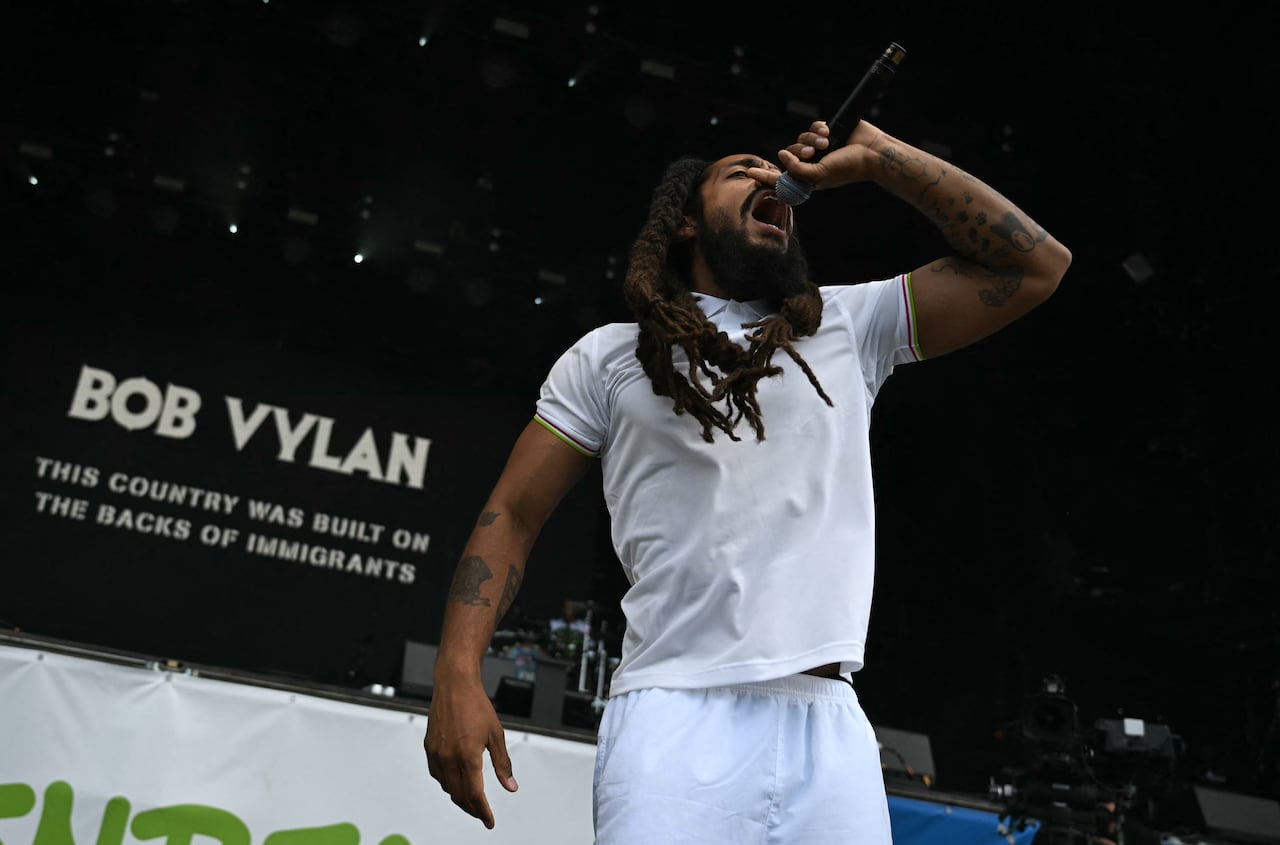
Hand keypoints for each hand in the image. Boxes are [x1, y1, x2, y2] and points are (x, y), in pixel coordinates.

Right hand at [424, 677, 517, 828]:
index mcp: (468, 755)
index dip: (483, 812)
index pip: (475, 794)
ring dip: (458, 796)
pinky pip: (437, 774)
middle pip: (459, 795)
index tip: (489, 821)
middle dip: (471, 808)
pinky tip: (455, 780)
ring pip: (446, 786)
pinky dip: (447, 782)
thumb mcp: (496, 734)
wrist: (454, 685)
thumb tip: (511, 786)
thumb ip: (503, 763)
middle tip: (482, 812)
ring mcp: (437, 753)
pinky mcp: (429, 747)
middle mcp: (449, 757)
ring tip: (471, 798)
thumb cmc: (476, 705)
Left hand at [775, 119, 885, 192]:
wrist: (871, 152)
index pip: (781, 178)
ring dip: (812, 139)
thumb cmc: (847, 168)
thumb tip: (780, 154)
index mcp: (808, 178)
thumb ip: (797, 170)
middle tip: (814, 153)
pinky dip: (819, 129)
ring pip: (800, 138)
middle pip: (789, 153)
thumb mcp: (819, 176)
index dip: (765, 176)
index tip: (749, 173)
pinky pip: (813, 126)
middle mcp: (811, 163)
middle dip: (800, 151)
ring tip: (828, 143)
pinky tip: (831, 133)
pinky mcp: (826, 132)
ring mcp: (818, 147)